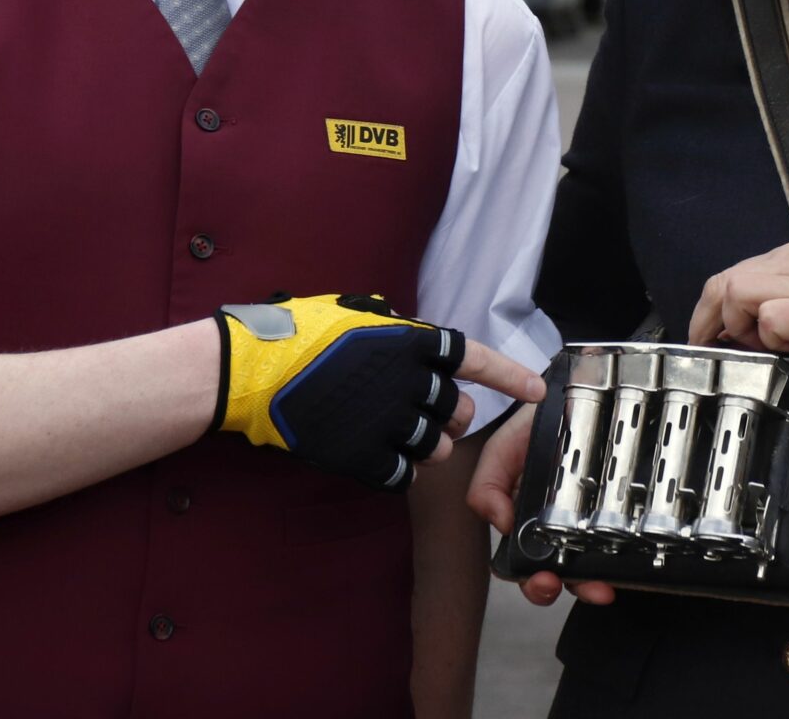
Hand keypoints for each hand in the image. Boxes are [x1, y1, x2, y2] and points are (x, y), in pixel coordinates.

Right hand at [216, 293, 545, 491]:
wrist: (251, 372)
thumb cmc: (298, 334)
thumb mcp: (353, 314)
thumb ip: (393, 328)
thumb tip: (410, 332)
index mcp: (411, 343)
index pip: (476, 360)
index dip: (510, 377)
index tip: (537, 390)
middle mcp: (409, 383)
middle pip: (459, 412)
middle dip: (450, 416)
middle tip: (424, 412)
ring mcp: (388, 422)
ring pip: (436, 447)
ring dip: (425, 445)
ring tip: (395, 432)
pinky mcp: (364, 456)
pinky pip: (401, 473)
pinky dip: (396, 469)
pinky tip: (377, 456)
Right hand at [467, 403, 615, 607]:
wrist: (574, 394)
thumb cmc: (534, 425)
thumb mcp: (500, 451)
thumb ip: (487, 485)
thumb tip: (503, 524)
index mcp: (526, 518)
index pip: (523, 562)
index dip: (530, 579)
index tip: (541, 580)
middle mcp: (556, 526)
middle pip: (556, 572)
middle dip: (559, 587)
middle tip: (564, 585)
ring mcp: (588, 520)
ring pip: (588, 565)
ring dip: (590, 583)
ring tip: (598, 587)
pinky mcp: (616, 510)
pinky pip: (619, 543)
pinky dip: (621, 560)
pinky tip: (624, 566)